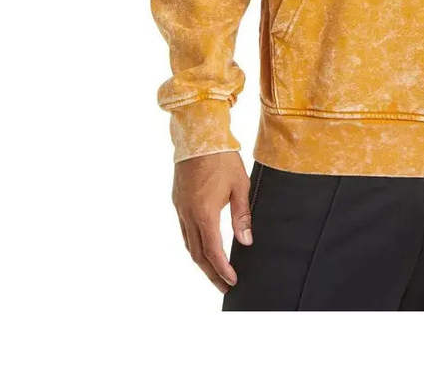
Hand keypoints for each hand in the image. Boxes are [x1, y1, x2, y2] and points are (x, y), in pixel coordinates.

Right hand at [172, 151, 252, 292]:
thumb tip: (246, 241)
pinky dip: (194, 245)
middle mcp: (188, 214)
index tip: (233, 281)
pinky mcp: (177, 201)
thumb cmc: (222, 158)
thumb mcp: (240, 185)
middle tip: (225, 287)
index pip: (212, 251)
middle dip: (211, 273)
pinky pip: (184, 231)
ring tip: (215, 272)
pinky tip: (203, 247)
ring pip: (188, 244)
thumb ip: (242, 215)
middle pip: (197, 254)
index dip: (222, 269)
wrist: (199, 135)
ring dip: (201, 261)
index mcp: (204, 213)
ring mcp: (180, 208)